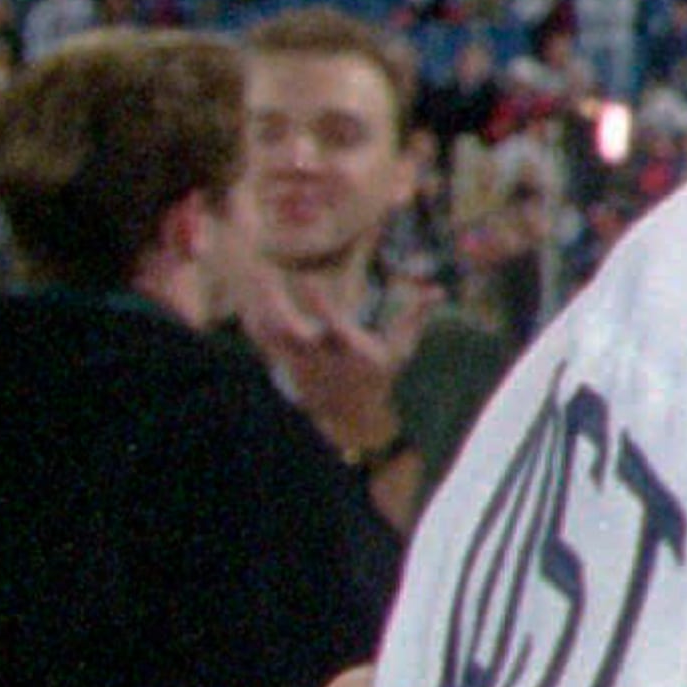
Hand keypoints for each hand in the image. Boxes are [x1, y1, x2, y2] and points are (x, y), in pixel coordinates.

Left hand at [226, 256, 432, 458]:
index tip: (311, 280)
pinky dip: (254, 317)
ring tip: (255, 274)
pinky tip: (247, 295)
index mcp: (354, 352)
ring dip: (260, 305)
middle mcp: (323, 358)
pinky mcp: (285, 365)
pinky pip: (264, 339)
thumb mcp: (401, 348)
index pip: (336, 326)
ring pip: (272, 333)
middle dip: (276, 303)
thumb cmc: (380, 374)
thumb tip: (439, 291)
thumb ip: (414, 316)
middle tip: (265, 272)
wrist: (351, 415)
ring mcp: (300, 364)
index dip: (322, 305)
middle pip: (292, 330)